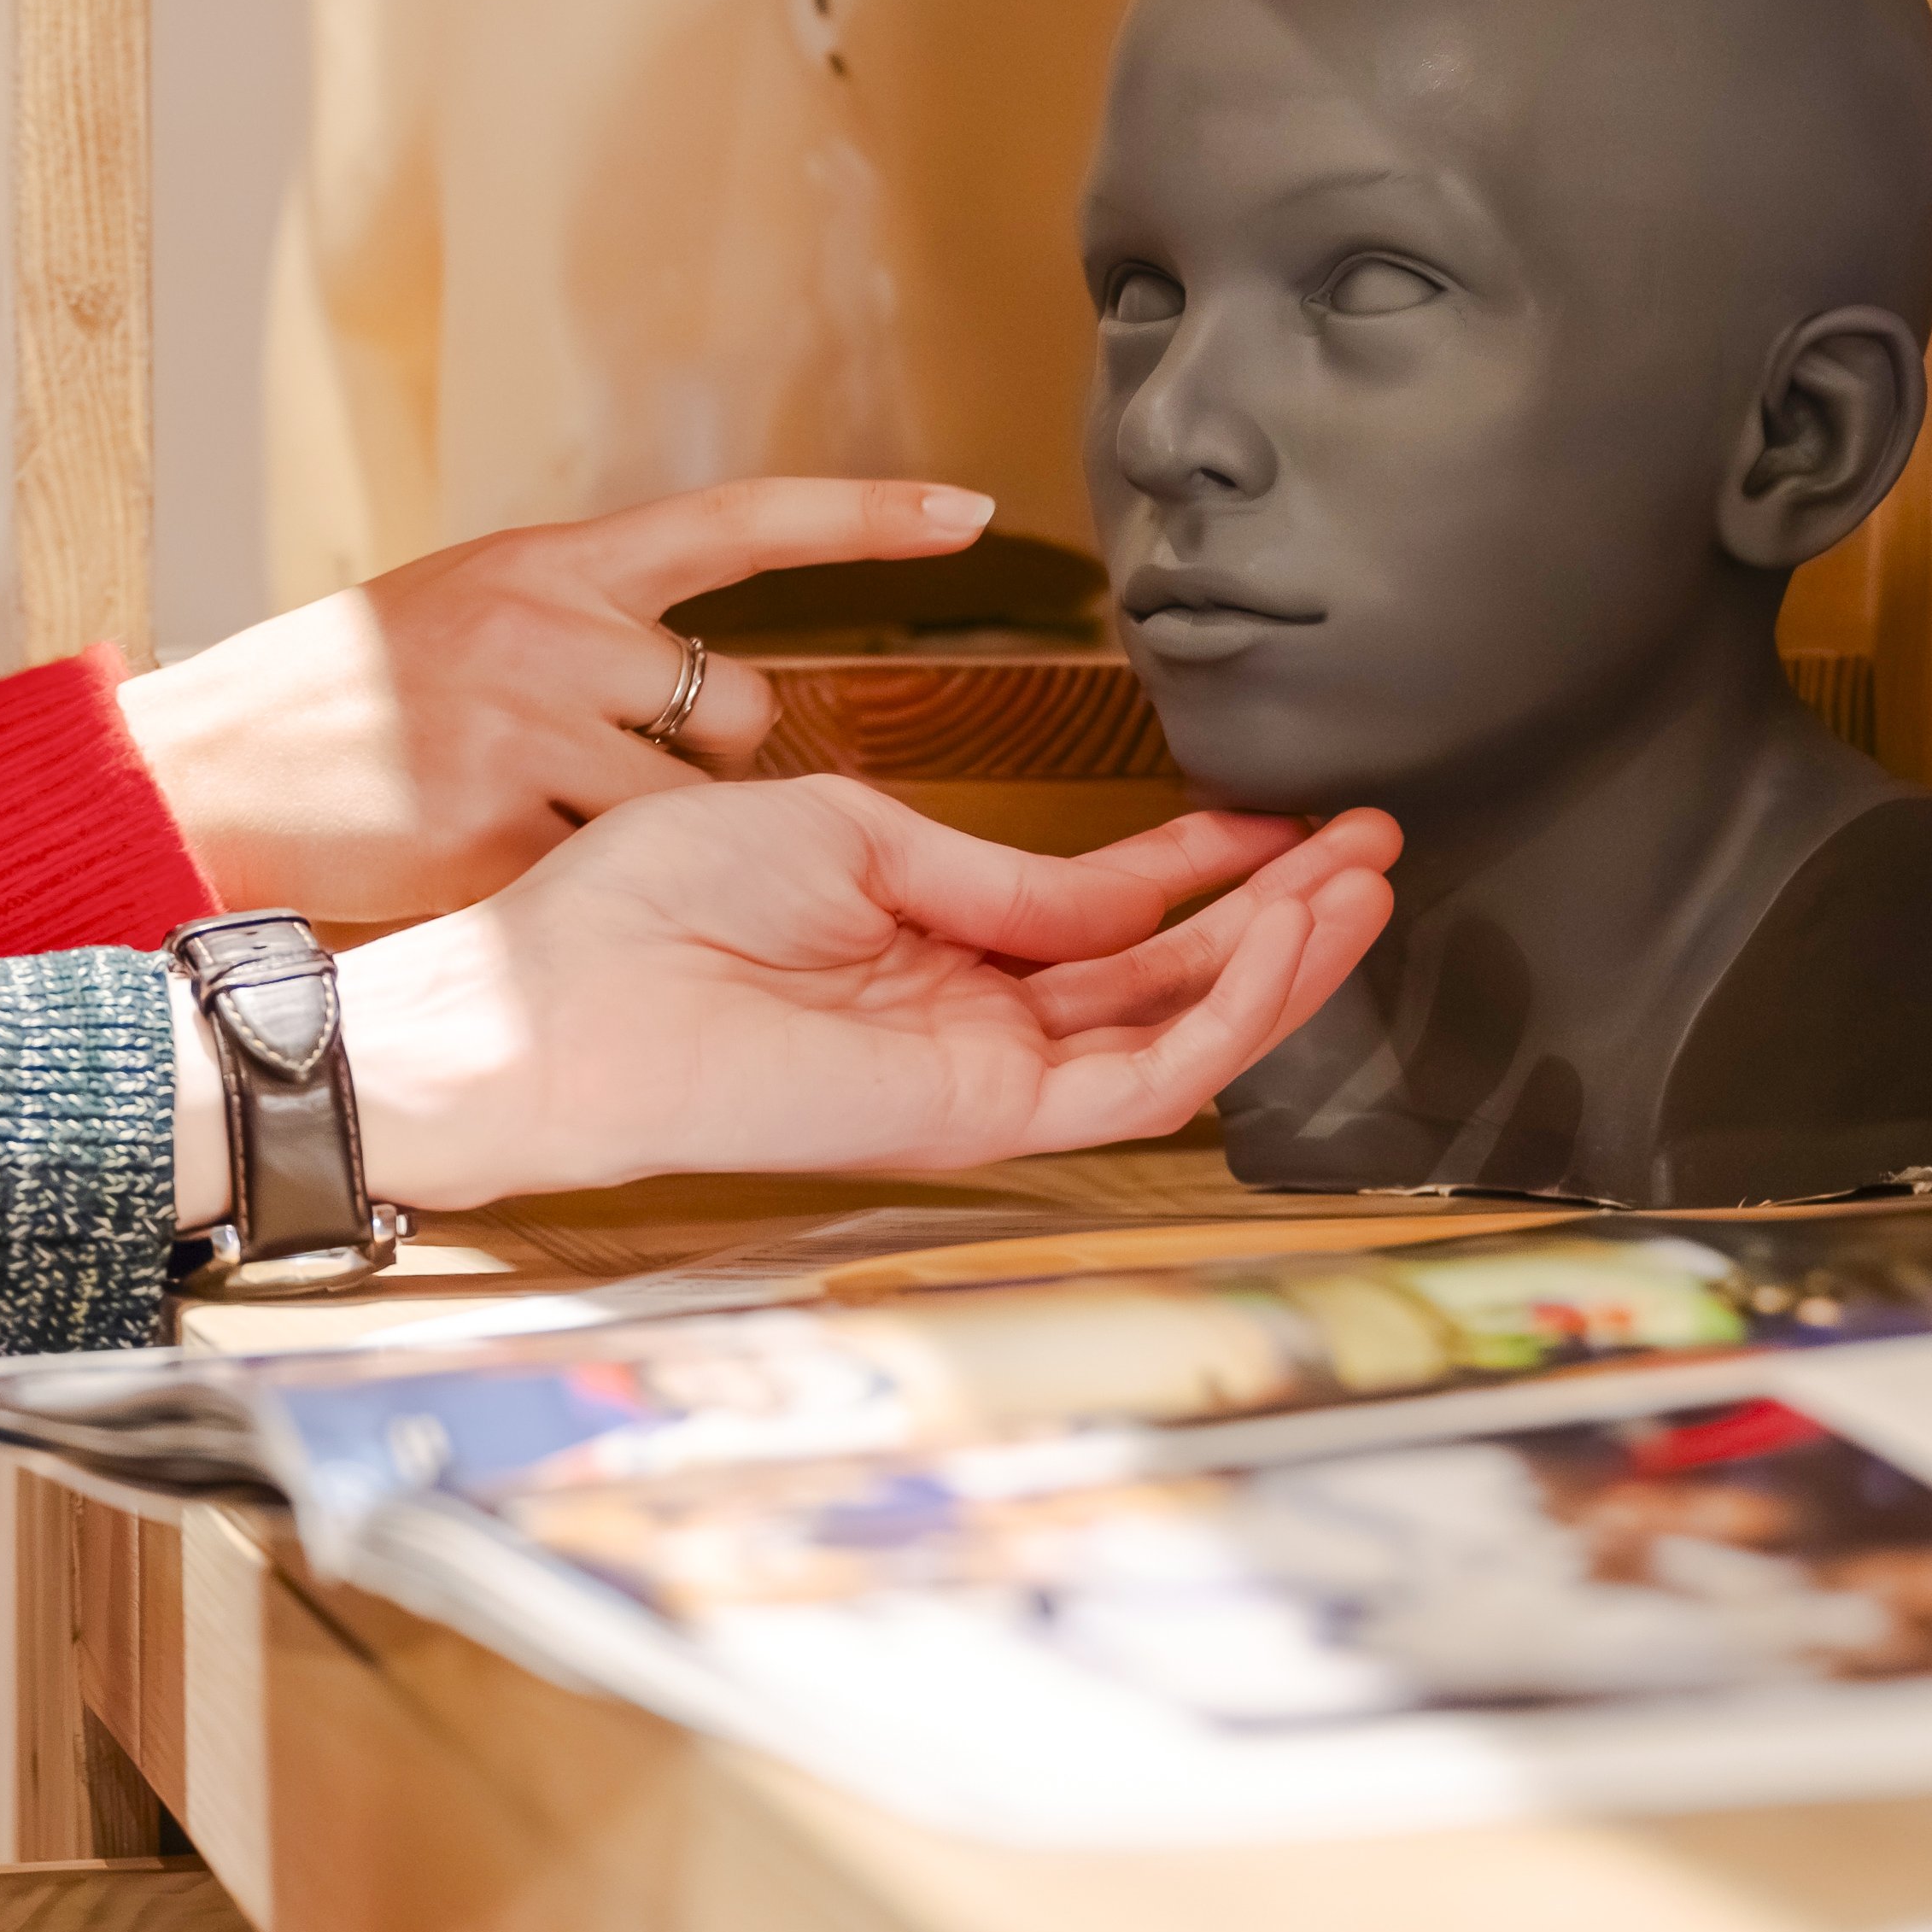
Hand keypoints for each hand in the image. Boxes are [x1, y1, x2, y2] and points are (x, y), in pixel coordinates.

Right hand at [117, 478, 996, 919]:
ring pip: (692, 808)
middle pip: (741, 709)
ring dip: (662, 841)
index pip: (741, 520)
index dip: (865, 518)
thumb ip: (574, 624)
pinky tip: (502, 872)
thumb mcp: (461, 611)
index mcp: (555, 560)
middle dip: (715, 767)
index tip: (973, 512)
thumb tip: (680, 670)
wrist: (207, 764)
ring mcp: (528, 723)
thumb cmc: (338, 696)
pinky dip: (579, 891)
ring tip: (552, 829)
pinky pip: (612, 875)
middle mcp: (553, 626)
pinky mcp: (499, 822)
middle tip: (615, 781)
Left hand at [181, 783, 1396, 1212]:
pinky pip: (1141, 1080)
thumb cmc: (648, 908)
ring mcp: (986, 1077)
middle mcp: (974, 1021)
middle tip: (1373, 841)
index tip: (1289, 815)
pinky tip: (1286, 940)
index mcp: (934, 947)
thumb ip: (992, 874)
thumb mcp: (844, 835)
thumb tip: (1112, 892)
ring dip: (1284, 959)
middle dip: (1281, 912)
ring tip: (1368, 881)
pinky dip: (1226, 1015)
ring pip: (1180, 1036)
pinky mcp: (981, 1117)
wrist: (557, 1000)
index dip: (1205, 864)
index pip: (1109, 917)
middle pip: (1170, 981)